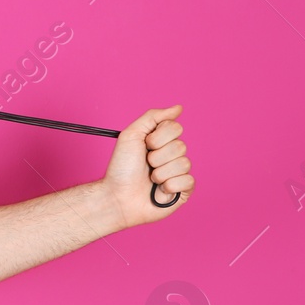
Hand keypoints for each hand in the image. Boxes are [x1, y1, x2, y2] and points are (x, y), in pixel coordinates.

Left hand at [101, 104, 193, 228]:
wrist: (117, 196)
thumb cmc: (121, 168)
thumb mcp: (131, 135)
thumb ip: (153, 117)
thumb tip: (178, 108)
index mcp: (162, 141)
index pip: (175, 128)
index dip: (158, 137)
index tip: (145, 145)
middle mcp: (172, 155)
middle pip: (180, 146)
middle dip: (157, 157)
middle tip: (146, 164)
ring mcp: (179, 172)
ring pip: (183, 164)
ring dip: (160, 172)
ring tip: (150, 179)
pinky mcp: (183, 190)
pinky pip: (188, 181)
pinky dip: (169, 185)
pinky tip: (159, 190)